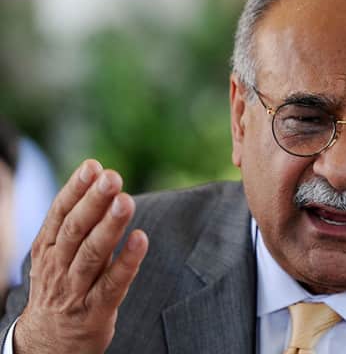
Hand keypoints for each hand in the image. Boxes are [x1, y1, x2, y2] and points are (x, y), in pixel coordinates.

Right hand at [13, 159, 148, 353]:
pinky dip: (127, 262)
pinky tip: (141, 239)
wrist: (46, 344)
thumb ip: (77, 222)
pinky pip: (112, 284)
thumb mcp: (57, 255)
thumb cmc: (60, 288)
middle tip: (112, 177)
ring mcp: (75, 290)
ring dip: (110, 226)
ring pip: (92, 254)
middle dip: (94, 201)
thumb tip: (99, 178)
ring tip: (126, 201)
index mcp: (47, 249)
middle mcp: (58, 266)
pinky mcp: (95, 311)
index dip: (76, 189)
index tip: (93, 166)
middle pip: (75, 230)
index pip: (59, 214)